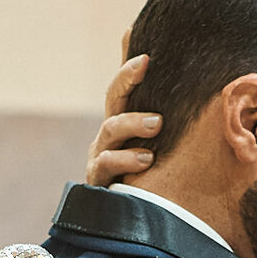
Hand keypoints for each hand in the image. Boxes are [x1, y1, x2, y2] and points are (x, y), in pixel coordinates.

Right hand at [85, 54, 160, 186]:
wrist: (129, 212)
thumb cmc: (140, 165)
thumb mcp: (147, 134)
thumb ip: (147, 100)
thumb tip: (138, 45)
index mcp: (120, 120)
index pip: (121, 89)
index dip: (128, 72)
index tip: (146, 59)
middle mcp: (107, 136)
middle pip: (113, 106)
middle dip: (128, 90)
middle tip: (157, 88)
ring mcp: (100, 158)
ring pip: (109, 136)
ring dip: (132, 126)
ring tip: (157, 126)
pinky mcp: (99, 182)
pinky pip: (105, 168)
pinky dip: (123, 162)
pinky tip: (146, 161)